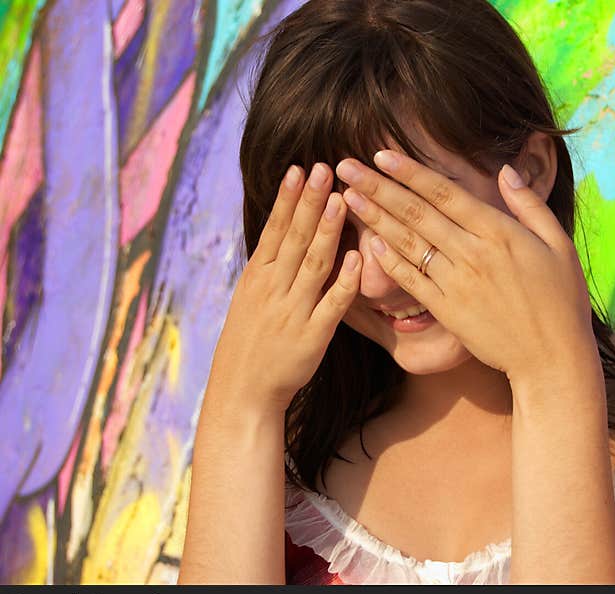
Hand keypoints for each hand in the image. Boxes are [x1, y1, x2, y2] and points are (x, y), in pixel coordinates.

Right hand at [207, 163, 360, 413]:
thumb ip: (271, 267)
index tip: (300, 169)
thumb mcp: (251, 298)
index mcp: (257, 277)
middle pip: (293, 238)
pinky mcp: (312, 336)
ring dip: (328, 231)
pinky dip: (345, 281)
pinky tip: (358, 257)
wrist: (243, 391)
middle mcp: (272, 289)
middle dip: (310, 202)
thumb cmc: (251, 342)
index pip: (274, 230)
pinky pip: (332, 304)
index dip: (288, 199)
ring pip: (313, 264)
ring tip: (342, 200)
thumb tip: (286, 231)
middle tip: (325, 169)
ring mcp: (292, 311)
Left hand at [335, 151, 597, 381]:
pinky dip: (390, 262)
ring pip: (408, 243)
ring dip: (375, 218)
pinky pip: (412, 281)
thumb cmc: (562, 301)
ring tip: (347, 198)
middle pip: (417, 212)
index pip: (445, 194)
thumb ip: (530, 205)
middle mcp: (473, 253)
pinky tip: (368, 243)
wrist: (552, 357)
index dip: (410, 172)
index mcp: (500, 232)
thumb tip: (505, 170)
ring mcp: (457, 283)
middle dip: (378, 186)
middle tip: (346, 166)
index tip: (382, 154)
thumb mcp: (559, 244)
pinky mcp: (447, 311)